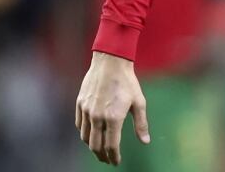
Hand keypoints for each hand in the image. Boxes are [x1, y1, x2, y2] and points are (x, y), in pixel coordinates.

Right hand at [75, 50, 149, 165]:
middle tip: (107, 160)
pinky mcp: (80, 103)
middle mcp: (98, 116)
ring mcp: (87, 110)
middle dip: (101, 156)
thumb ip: (141, 124)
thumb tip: (145, 142)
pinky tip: (91, 135)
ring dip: (92, 147)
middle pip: (95, 145)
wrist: (110, 62)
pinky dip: (85, 134)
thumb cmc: (127, 82)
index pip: (111, 145)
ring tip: (99, 150)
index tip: (116, 162)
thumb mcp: (139, 102)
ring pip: (85, 137)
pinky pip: (79, 125)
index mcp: (114, 117)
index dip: (113, 156)